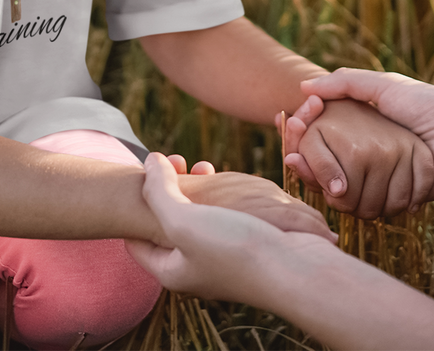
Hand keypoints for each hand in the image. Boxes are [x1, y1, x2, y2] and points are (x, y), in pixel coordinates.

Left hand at [126, 153, 339, 302]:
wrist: (297, 269)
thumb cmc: (235, 250)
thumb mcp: (182, 220)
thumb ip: (158, 190)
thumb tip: (150, 162)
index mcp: (172, 270)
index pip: (136, 241)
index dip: (136, 203)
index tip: (149, 172)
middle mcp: (194, 267)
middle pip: (169, 225)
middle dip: (169, 189)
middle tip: (181, 162)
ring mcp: (222, 257)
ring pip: (199, 217)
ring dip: (197, 188)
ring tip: (204, 165)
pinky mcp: (247, 247)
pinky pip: (225, 217)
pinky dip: (223, 196)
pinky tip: (231, 180)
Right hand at [284, 68, 433, 203]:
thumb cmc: (432, 109)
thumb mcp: (385, 87)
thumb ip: (345, 84)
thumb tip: (304, 87)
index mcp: (368, 126)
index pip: (326, 129)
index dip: (305, 127)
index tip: (290, 119)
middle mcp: (370, 153)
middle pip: (326, 158)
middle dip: (304, 154)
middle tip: (289, 150)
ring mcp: (378, 178)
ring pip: (335, 181)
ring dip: (315, 175)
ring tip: (298, 164)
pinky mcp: (387, 199)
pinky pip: (356, 200)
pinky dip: (337, 192)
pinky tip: (323, 184)